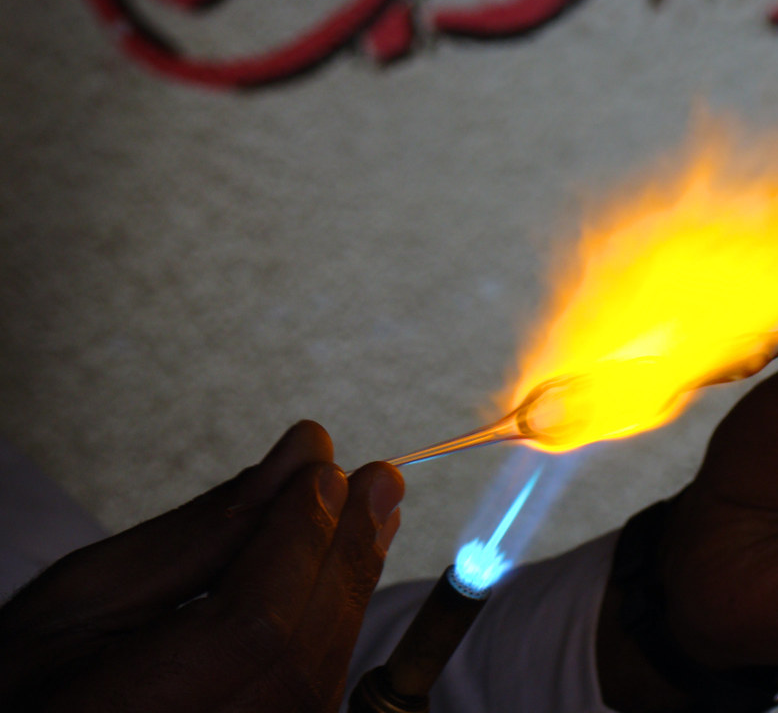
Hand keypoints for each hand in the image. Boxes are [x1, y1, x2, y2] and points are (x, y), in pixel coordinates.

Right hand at [0, 421, 403, 712]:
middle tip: (378, 478)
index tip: (325, 469)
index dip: (295, 543)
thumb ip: (204, 528)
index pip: (249, 628)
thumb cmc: (31, 678)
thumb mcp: (87, 594)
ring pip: (318, 675)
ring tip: (372, 510)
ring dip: (351, 582)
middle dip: (343, 553)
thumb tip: (302, 452)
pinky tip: (345, 566)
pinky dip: (335, 619)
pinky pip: (312, 690)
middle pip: (300, 653)